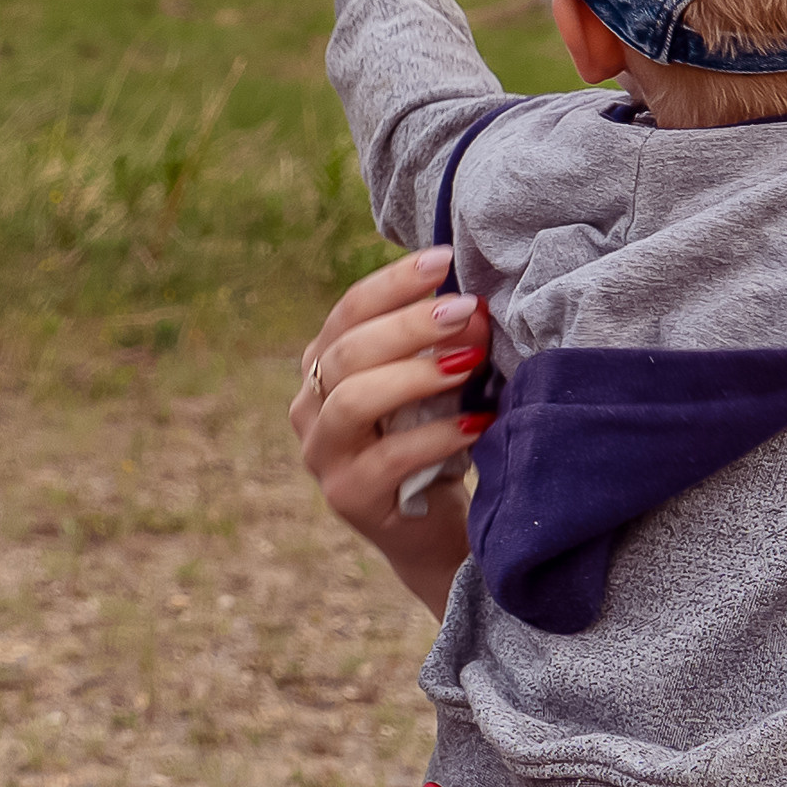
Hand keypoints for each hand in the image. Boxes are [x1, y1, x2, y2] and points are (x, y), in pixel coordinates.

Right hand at [292, 249, 490, 614]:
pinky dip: (436, 437)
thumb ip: (440, 344)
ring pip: (352, 401)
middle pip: (347, 352)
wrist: (430, 526)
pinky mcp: (347, 496)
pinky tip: (478, 423)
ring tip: (470, 361)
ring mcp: (322, 455)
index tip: (443, 260)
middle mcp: (309, 406)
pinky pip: (387, 458)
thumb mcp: (430, 383)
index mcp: (323, 366)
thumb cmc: (432, 438)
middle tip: (466, 310)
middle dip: (409, 325)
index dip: (392, 283)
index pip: (348, 312)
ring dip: (415, 375)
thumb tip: (473, 305)